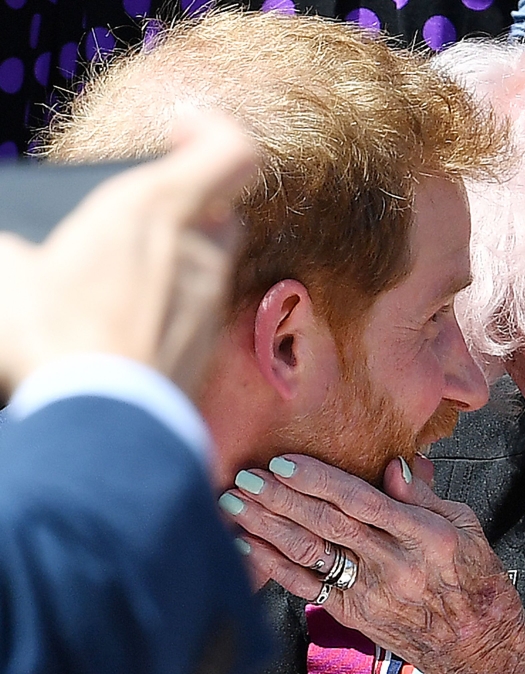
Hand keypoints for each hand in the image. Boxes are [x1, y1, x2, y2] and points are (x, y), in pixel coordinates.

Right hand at [0, 111, 256, 396]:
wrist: (104, 422)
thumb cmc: (57, 338)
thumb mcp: (9, 274)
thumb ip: (14, 247)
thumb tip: (13, 250)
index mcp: (156, 209)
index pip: (232, 150)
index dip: (213, 131)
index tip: (179, 132)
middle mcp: (199, 250)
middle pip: (223, 207)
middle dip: (192, 203)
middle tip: (145, 213)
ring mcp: (210, 301)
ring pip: (212, 259)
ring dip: (180, 256)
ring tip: (125, 274)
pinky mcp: (208, 345)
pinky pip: (200, 308)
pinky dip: (176, 303)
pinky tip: (132, 321)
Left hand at [222, 454, 524, 673]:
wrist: (478, 644)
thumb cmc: (474, 578)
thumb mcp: (465, 525)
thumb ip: (424, 496)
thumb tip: (392, 466)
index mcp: (426, 535)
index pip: (362, 501)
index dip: (320, 480)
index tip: (286, 461)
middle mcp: (396, 565)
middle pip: (328, 524)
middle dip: (282, 497)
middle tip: (247, 474)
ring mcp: (372, 593)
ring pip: (312, 553)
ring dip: (268, 526)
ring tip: (235, 502)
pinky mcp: (354, 614)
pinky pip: (307, 587)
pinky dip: (273, 566)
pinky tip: (247, 545)